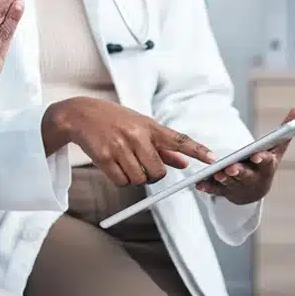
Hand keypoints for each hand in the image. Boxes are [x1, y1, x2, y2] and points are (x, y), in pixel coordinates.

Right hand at [43, 97, 216, 186]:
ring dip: (134, 177)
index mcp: (149, 126)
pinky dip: (120, 179)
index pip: (178, 139)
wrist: (80, 114)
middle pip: (158, 172)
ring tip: (124, 161)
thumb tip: (184, 163)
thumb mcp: (140, 127)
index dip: (197, 150)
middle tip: (143, 167)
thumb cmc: (115, 120)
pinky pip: (121, 182)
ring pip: (139, 179)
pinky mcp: (103, 157)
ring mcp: (119, 146)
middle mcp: (136, 135)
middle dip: (152, 176)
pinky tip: (113, 165)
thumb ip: (163, 147)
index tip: (214, 160)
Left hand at [195, 106, 294, 203]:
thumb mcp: (276, 148)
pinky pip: (215, 190)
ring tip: (216, 173)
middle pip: (246, 175)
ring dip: (223, 179)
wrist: (255, 190)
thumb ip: (285, 129)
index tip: (256, 156)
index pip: (266, 163)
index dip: (261, 159)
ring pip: (230, 183)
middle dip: (239, 171)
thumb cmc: (266, 163)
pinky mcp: (224, 191)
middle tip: (231, 167)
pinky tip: (199, 185)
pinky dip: (208, 188)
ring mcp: (239, 186)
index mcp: (267, 167)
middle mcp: (254, 178)